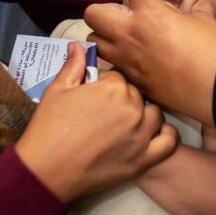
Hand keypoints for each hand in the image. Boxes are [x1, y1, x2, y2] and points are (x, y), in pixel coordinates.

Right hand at [15, 43, 178, 202]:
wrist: (47, 169)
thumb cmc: (49, 128)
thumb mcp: (57, 90)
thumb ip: (74, 66)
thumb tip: (78, 45)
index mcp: (113, 88)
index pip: (119, 77)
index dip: (106, 85)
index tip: (95, 96)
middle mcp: (132, 108)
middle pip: (137, 95)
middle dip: (123, 100)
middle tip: (105, 113)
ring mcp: (140, 135)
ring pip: (155, 114)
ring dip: (144, 115)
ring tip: (126, 123)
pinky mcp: (143, 159)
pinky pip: (169, 142)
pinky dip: (166, 136)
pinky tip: (153, 134)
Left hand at [85, 0, 215, 124]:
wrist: (211, 90)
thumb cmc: (207, 51)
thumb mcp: (205, 23)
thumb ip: (204, 6)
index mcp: (148, 14)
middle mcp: (129, 33)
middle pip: (93, 14)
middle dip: (104, 9)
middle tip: (124, 14)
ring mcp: (125, 58)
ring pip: (94, 41)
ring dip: (104, 35)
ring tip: (123, 35)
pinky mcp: (130, 77)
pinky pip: (110, 64)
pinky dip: (116, 58)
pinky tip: (134, 58)